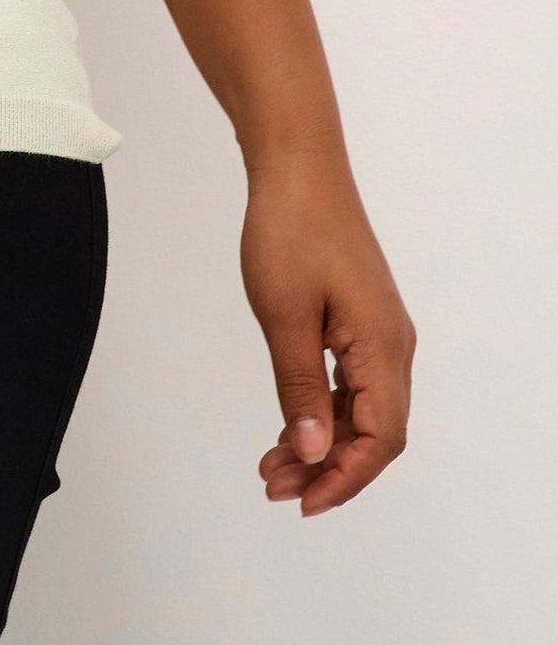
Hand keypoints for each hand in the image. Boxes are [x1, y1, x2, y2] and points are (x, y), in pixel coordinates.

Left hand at [240, 152, 413, 514]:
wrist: (297, 164)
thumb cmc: (290, 229)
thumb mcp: (284, 315)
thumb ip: (300, 389)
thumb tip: (315, 454)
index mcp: (382, 347)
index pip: (379, 438)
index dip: (344, 478)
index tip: (303, 501)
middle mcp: (392, 344)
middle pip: (374, 431)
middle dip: (329, 468)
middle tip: (275, 485)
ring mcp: (378, 329)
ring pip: (361, 407)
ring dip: (323, 441)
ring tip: (274, 463)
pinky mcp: (360, 316)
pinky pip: (352, 380)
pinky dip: (323, 408)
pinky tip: (292, 422)